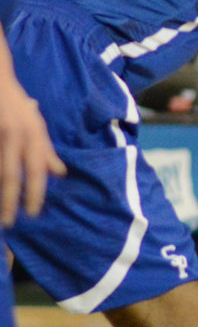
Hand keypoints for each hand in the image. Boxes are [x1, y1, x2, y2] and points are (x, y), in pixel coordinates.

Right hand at [0, 74, 65, 225]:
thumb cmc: (16, 104)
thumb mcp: (36, 124)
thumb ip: (46, 150)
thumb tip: (60, 173)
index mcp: (33, 133)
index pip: (37, 169)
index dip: (35, 192)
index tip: (32, 212)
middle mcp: (15, 134)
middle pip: (11, 174)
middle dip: (9, 200)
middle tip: (9, 222)